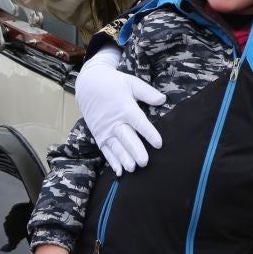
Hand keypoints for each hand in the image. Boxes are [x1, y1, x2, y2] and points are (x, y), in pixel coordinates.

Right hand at [75, 47, 164, 175]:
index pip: (139, 122)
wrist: (89, 85)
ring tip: (132, 168)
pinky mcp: (98, 136)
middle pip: (126, 138)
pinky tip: (119, 171)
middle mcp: (114, 121)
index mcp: (125, 107)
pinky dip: (112, 161)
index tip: (159, 143)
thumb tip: (163, 99)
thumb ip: (147, 92)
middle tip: (144, 162)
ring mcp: (105, 130)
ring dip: (123, 158)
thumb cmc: (114, 83)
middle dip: (135, 151)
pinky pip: (105, 151)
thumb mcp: (132, 83)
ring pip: (115, 147)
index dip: (149, 133)